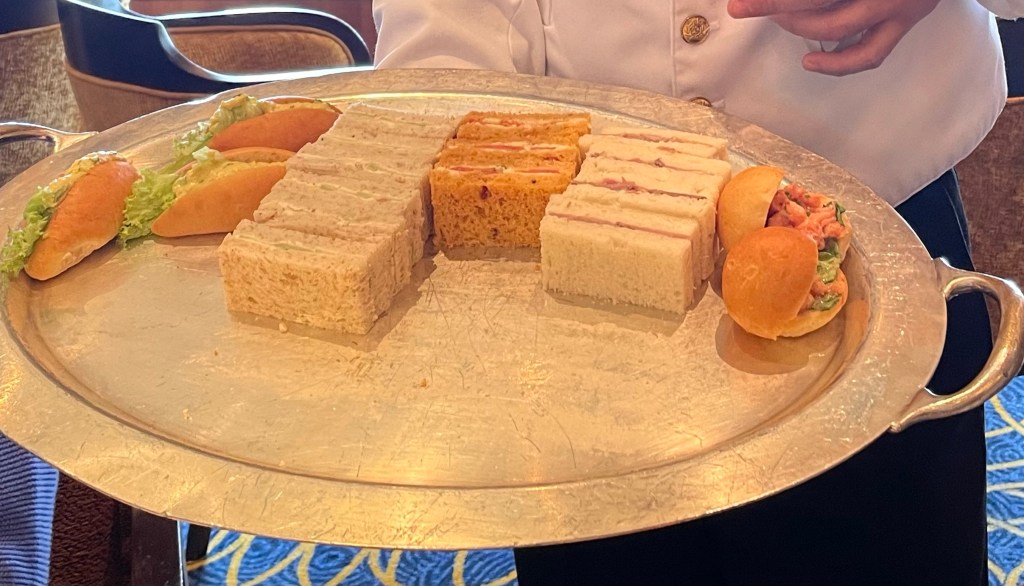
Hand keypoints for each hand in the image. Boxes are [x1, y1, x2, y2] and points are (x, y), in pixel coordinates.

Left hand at [727, 0, 940, 75]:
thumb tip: (789, 1)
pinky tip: (810, 61)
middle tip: (747, 6)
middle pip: (819, 4)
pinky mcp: (908, 22)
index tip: (740, 5)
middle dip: (777, 7)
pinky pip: (870, 54)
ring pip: (840, 29)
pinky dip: (837, 63)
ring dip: (801, 27)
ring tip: (779, 19)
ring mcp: (900, 6)